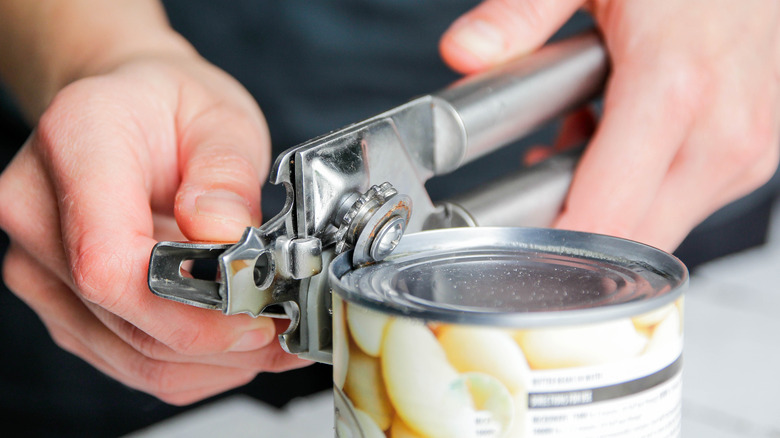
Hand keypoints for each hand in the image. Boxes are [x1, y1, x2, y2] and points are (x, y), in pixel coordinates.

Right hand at [0, 52, 308, 403]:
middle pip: (123, 317)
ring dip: (212, 362)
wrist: (127, 113)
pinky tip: (233, 344)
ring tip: (270, 338)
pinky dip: (191, 365)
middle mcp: (39, 213)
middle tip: (283, 330)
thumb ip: (226, 174)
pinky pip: (127, 361)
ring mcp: (42, 266)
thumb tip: (228, 238)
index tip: (253, 311)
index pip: (107, 261)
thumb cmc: (169, 107)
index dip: (186, 307)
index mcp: (76, 145)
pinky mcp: (63, 302)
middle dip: (218, 341)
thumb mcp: (220, 116)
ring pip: (130, 355)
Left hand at [441, 0, 779, 250]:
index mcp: (673, 91)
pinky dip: (642, 190)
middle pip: (631, 244)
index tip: (509, 246)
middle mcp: (721, 134)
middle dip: (574, 230)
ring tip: (579, 135)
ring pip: (658, 231)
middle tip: (536, 176)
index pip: (604, 219)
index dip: (550, 247)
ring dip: (607, 208)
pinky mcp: (753, 156)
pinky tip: (620, 139)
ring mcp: (745, 151)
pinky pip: (685, 205)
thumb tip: (463, 51)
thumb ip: (522, 15)